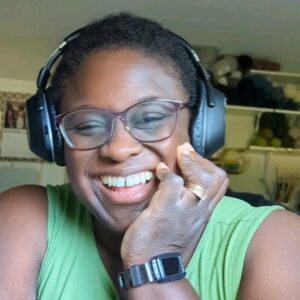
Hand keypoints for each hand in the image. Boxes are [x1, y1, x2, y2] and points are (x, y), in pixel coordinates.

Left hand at [121, 143, 228, 266]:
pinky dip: (166, 173)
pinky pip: (173, 183)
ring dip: (188, 163)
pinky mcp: (166, 209)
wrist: (151, 265)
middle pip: (217, 178)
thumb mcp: (184, 221)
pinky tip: (159, 172)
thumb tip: (181, 180)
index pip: (220, 182)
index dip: (208, 165)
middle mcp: (199, 210)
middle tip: (185, 151)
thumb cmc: (164, 241)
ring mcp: (184, 209)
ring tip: (176, 157)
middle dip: (200, 159)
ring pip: (202, 179)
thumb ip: (188, 203)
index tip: (192, 158)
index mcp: (203, 211)